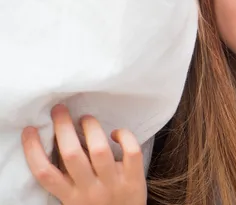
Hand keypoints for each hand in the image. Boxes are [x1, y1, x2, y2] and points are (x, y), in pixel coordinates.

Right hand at [21, 104, 146, 204]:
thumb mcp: (75, 199)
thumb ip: (68, 178)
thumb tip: (61, 143)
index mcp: (70, 197)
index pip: (45, 174)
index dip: (33, 150)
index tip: (30, 130)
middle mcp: (89, 191)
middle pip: (71, 155)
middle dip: (63, 127)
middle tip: (60, 110)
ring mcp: (113, 184)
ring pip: (100, 150)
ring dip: (91, 128)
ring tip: (85, 119)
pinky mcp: (134, 180)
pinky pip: (131, 153)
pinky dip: (125, 137)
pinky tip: (117, 133)